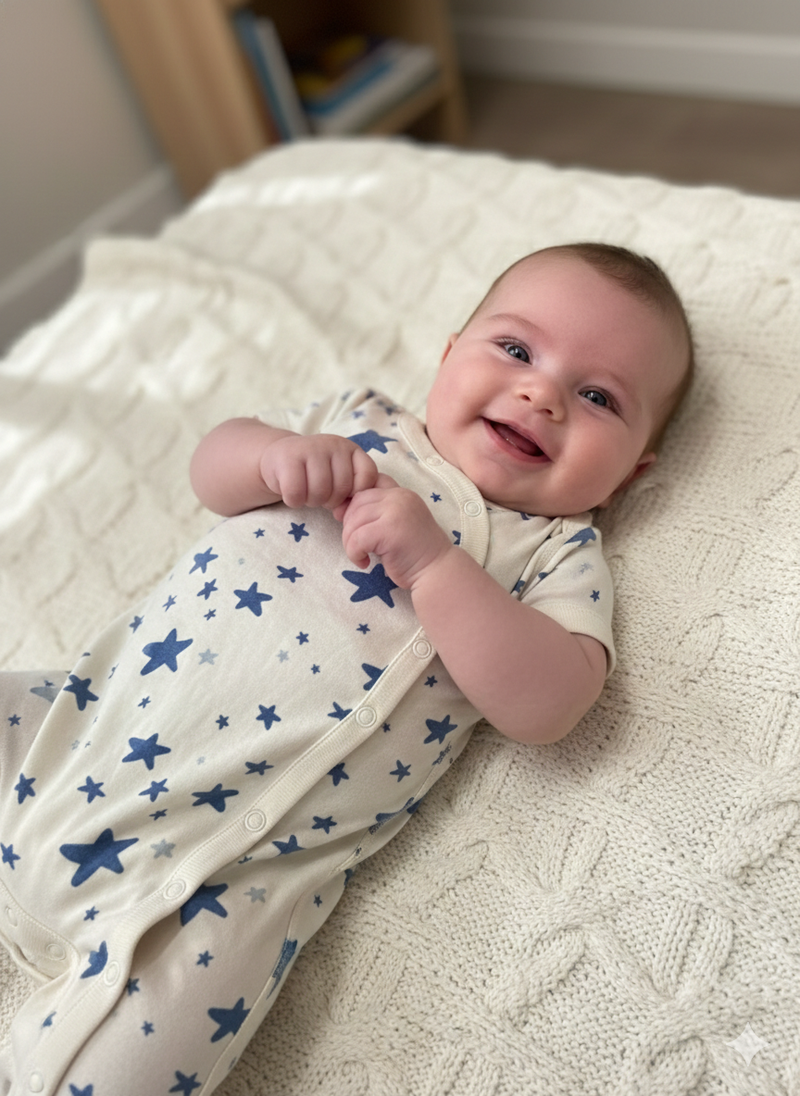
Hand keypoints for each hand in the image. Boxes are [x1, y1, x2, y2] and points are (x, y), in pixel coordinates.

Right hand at [260, 433, 378, 509]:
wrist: (279, 457)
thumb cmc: (314, 473)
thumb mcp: (339, 477)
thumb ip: (354, 490)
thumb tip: (352, 512)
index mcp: (352, 450)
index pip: (368, 475)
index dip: (356, 493)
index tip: (343, 494)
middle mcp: (334, 444)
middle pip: (342, 489)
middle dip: (330, 501)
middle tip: (319, 494)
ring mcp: (311, 448)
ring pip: (320, 492)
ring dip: (311, 501)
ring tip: (306, 493)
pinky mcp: (288, 457)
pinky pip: (296, 493)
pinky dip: (293, 500)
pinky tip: (292, 492)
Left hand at [340, 476, 452, 588]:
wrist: (437, 572)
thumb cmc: (413, 553)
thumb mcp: (394, 524)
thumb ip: (374, 513)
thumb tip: (337, 510)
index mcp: (401, 493)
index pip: (365, 488)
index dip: (353, 507)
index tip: (355, 527)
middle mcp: (399, 497)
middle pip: (356, 504)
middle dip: (349, 527)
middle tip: (357, 546)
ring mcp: (396, 512)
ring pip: (353, 521)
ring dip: (350, 543)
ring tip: (361, 556)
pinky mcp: (390, 531)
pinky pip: (357, 538)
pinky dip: (354, 553)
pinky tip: (365, 563)